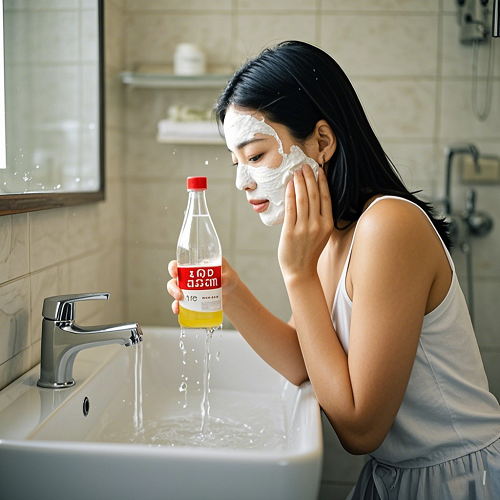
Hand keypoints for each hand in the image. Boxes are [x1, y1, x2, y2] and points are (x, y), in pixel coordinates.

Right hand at [167, 257, 237, 314]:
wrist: (231, 293)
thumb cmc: (227, 277)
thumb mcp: (228, 274)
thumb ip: (225, 276)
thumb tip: (222, 280)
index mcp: (194, 266)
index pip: (179, 264)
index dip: (173, 268)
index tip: (175, 272)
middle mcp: (188, 277)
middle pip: (174, 280)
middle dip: (173, 287)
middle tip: (179, 294)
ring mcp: (188, 290)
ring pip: (175, 292)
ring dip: (175, 297)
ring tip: (180, 301)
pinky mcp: (192, 301)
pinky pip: (181, 304)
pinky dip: (178, 307)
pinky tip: (179, 311)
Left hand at [278, 164, 332, 281]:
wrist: (300, 271)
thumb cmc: (309, 251)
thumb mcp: (321, 234)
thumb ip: (319, 218)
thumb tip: (312, 197)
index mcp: (328, 225)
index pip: (326, 198)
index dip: (322, 182)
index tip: (318, 170)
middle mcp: (318, 225)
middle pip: (315, 195)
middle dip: (310, 178)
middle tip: (305, 165)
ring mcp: (304, 228)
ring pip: (303, 200)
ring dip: (300, 183)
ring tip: (296, 172)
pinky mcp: (291, 231)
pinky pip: (291, 209)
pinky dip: (291, 194)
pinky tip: (290, 185)